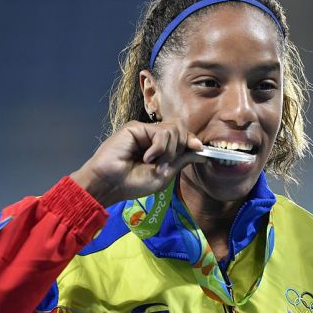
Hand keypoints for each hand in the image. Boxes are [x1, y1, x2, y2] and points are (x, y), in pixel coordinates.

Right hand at [70, 120, 204, 206]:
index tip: (200, 149)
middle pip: (180, 129)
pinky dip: (158, 148)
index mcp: (160, 147)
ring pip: (173, 130)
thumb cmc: (133, 183)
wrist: (110, 184)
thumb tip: (202, 151)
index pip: (183, 136)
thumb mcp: (165, 174)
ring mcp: (145, 131)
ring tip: (154, 163)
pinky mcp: (136, 127)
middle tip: (165, 164)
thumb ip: (182, 160)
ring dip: (168, 151)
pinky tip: (146, 158)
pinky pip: (161, 133)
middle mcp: (153, 136)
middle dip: (180, 148)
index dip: (191, 141)